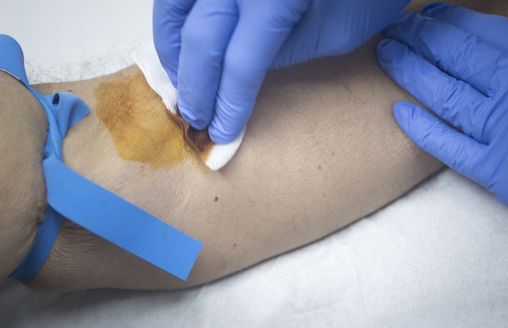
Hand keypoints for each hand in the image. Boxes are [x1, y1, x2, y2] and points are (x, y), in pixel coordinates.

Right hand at [153, 0, 408, 142]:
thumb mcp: (336, 32)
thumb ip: (285, 54)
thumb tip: (241, 76)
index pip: (240, 64)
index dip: (228, 105)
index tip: (222, 134)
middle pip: (201, 40)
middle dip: (194, 87)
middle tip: (194, 119)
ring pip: (174, 9)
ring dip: (171, 51)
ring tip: (181, 83)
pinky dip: (173, 18)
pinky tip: (182, 41)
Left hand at [376, 3, 507, 215]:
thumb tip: (501, 40)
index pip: (480, 34)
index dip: (449, 22)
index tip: (428, 16)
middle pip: (454, 58)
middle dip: (420, 40)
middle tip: (395, 30)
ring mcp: (500, 130)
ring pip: (444, 95)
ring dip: (411, 71)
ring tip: (387, 54)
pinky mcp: (495, 171)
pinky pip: (451, 147)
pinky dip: (424, 130)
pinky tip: (398, 113)